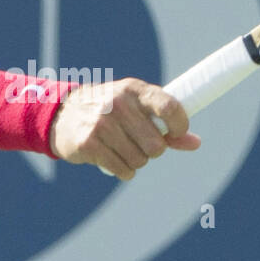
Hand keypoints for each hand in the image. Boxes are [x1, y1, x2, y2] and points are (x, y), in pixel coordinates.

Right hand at [49, 77, 199, 179]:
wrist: (63, 114)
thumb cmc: (110, 112)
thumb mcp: (137, 108)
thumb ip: (166, 124)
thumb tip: (196, 142)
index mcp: (134, 90)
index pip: (169, 108)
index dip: (180, 126)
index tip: (176, 132)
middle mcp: (118, 104)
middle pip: (156, 145)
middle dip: (152, 150)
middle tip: (139, 143)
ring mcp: (101, 124)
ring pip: (140, 160)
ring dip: (135, 161)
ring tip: (122, 149)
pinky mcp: (89, 144)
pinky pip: (123, 170)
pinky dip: (123, 170)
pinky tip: (113, 158)